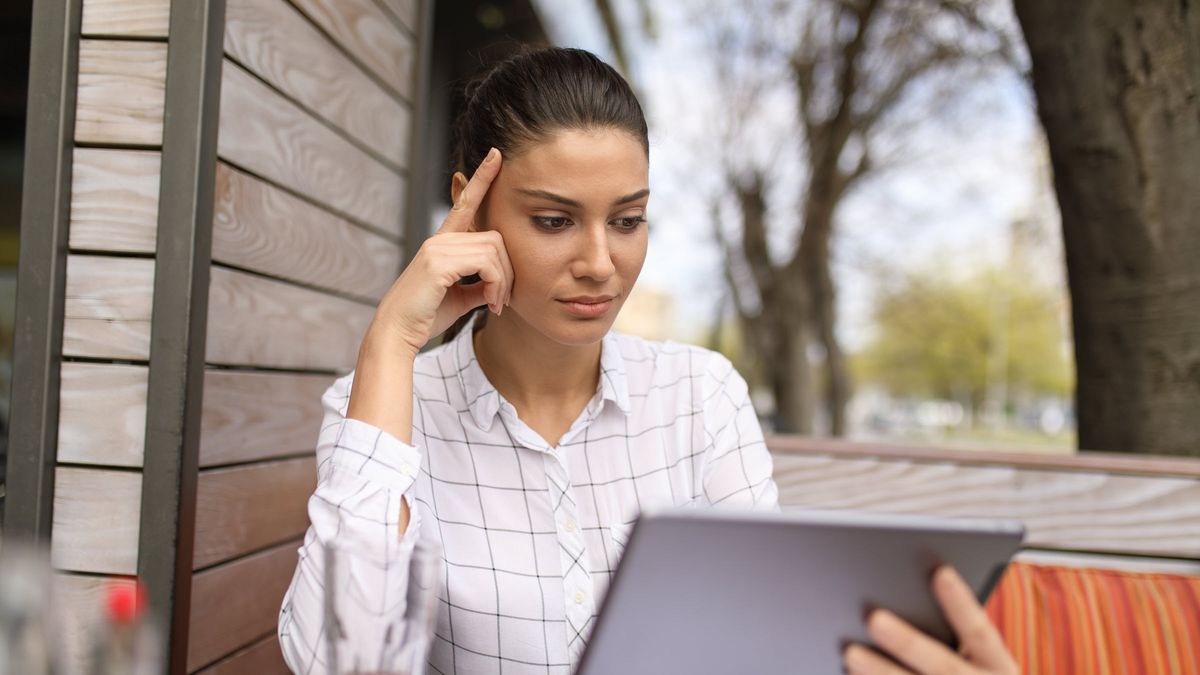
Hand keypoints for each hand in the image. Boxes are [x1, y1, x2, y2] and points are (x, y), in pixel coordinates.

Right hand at [370, 147, 514, 353]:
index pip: (465, 203)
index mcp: (442, 244)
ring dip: (504, 281)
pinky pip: (486, 263)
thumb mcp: (461, 298)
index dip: (482, 179)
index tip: (496, 155)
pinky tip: (491, 304)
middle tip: (505, 300)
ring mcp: (437, 248)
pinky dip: (497, 285)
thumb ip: (481, 285)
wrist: (398, 334)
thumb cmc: (425, 317)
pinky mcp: (438, 262)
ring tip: (497, 305)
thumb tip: (499, 285)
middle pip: (495, 238)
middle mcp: (439, 240)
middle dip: (509, 270)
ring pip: (494, 250)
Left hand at [842, 565, 1017, 674]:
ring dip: (881, 673)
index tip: (941, 572)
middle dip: (907, 641)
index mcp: (998, 667)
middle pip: (942, 665)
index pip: (980, 631)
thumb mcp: (981, 661)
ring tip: (850, 653)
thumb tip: (910, 596)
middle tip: (874, 618)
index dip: (961, 603)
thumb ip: (954, 632)